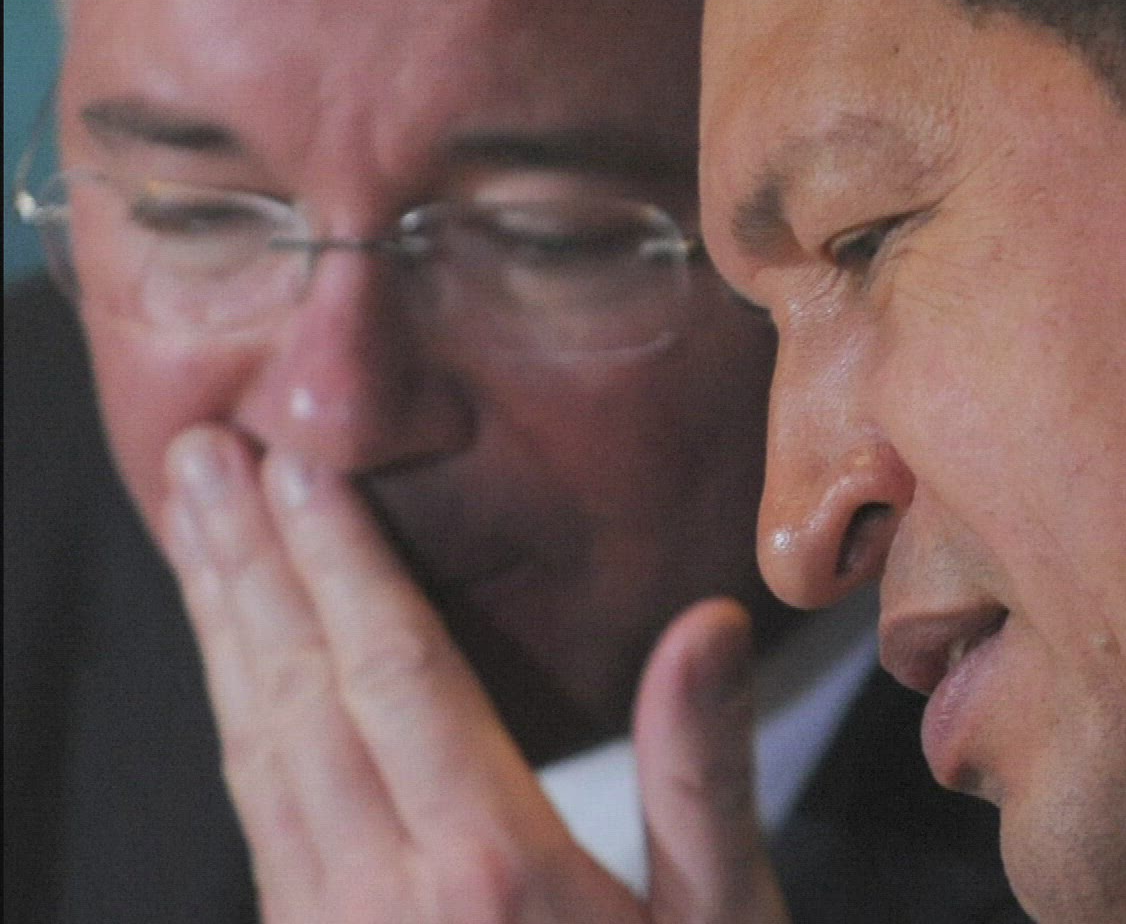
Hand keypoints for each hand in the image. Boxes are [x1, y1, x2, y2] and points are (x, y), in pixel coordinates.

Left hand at [158, 424, 789, 923]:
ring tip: (195, 526)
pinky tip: (237, 671)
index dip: (340, 556)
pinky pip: (255, 817)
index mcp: (490, 865)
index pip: (394, 670)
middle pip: (294, 693)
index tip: (294, 462)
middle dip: (245, 563)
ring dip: (221, 627)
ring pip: (253, 751)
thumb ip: (700, 773)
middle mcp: (382, 893)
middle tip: (197, 455)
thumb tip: (706, 626)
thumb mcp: (724, 920)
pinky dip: (236, 719)